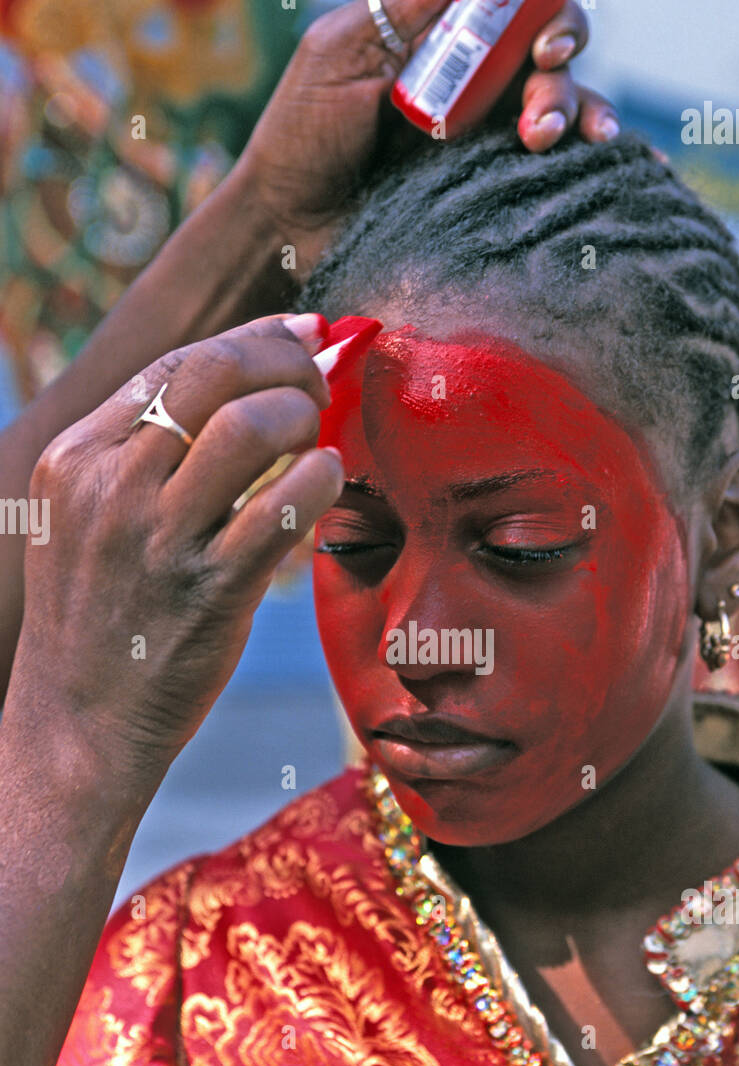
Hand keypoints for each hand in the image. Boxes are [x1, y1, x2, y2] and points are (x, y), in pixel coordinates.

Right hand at [6, 314, 341, 792]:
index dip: (252, 337)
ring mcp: (159, 540)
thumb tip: (239, 386)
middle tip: (322, 380)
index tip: (300, 333)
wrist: (78, 723)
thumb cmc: (99, 617)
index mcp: (73, 459)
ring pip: (248, 427)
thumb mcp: (86, 521)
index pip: (172, 363)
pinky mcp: (210, 590)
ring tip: (317, 437)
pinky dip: (320, 476)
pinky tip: (327, 479)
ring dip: (302, 415)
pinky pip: (283, 508)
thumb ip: (142, 456)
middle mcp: (109, 488)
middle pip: (211, 374)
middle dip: (284, 361)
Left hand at [240, 0, 616, 275]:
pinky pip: (554, 178)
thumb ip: (408, 9)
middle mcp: (475, 85)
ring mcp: (486, 142)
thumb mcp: (343, 52)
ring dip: (576, 114)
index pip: (515, 6)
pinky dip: (600, 168)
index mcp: (443, 40)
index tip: (541, 41)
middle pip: (549, 54)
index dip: (543, 12)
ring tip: (552, 142)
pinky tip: (632, 168)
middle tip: (537, 109)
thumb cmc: (302, 136)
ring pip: (561, 110)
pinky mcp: (490, 196)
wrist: (286, 226)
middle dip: (559, 71)